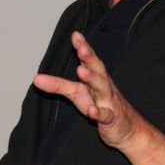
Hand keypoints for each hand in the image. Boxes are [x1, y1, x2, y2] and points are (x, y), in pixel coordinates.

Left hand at [33, 31, 144, 149]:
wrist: (128, 129)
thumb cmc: (101, 105)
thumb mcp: (77, 94)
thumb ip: (58, 85)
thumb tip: (36, 79)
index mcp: (96, 77)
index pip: (89, 59)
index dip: (84, 46)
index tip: (75, 35)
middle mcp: (104, 86)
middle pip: (98, 69)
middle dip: (90, 58)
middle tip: (81, 48)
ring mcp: (109, 102)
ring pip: (103, 88)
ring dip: (93, 79)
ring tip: (81, 71)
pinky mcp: (112, 120)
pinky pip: (106, 116)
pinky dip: (99, 113)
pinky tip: (91, 111)